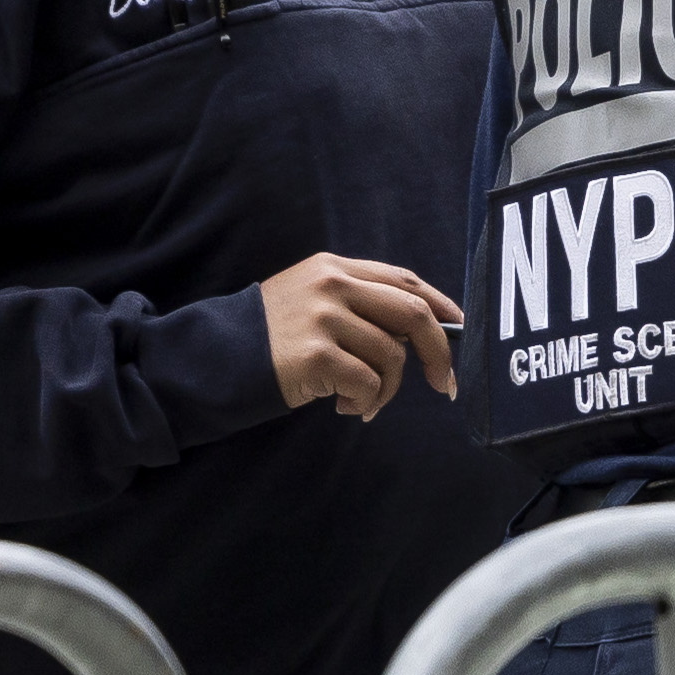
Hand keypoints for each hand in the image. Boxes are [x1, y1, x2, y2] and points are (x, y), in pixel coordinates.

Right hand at [261, 251, 460, 417]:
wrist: (212, 359)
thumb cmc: (270, 339)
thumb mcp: (310, 302)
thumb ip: (358, 305)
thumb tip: (420, 332)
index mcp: (333, 268)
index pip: (404, 280)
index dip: (442, 307)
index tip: (462, 333)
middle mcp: (331, 285)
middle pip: (413, 313)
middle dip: (439, 354)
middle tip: (446, 384)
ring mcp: (322, 317)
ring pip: (391, 356)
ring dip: (386, 390)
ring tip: (361, 400)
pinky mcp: (316, 354)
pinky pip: (369, 383)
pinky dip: (365, 402)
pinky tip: (344, 406)